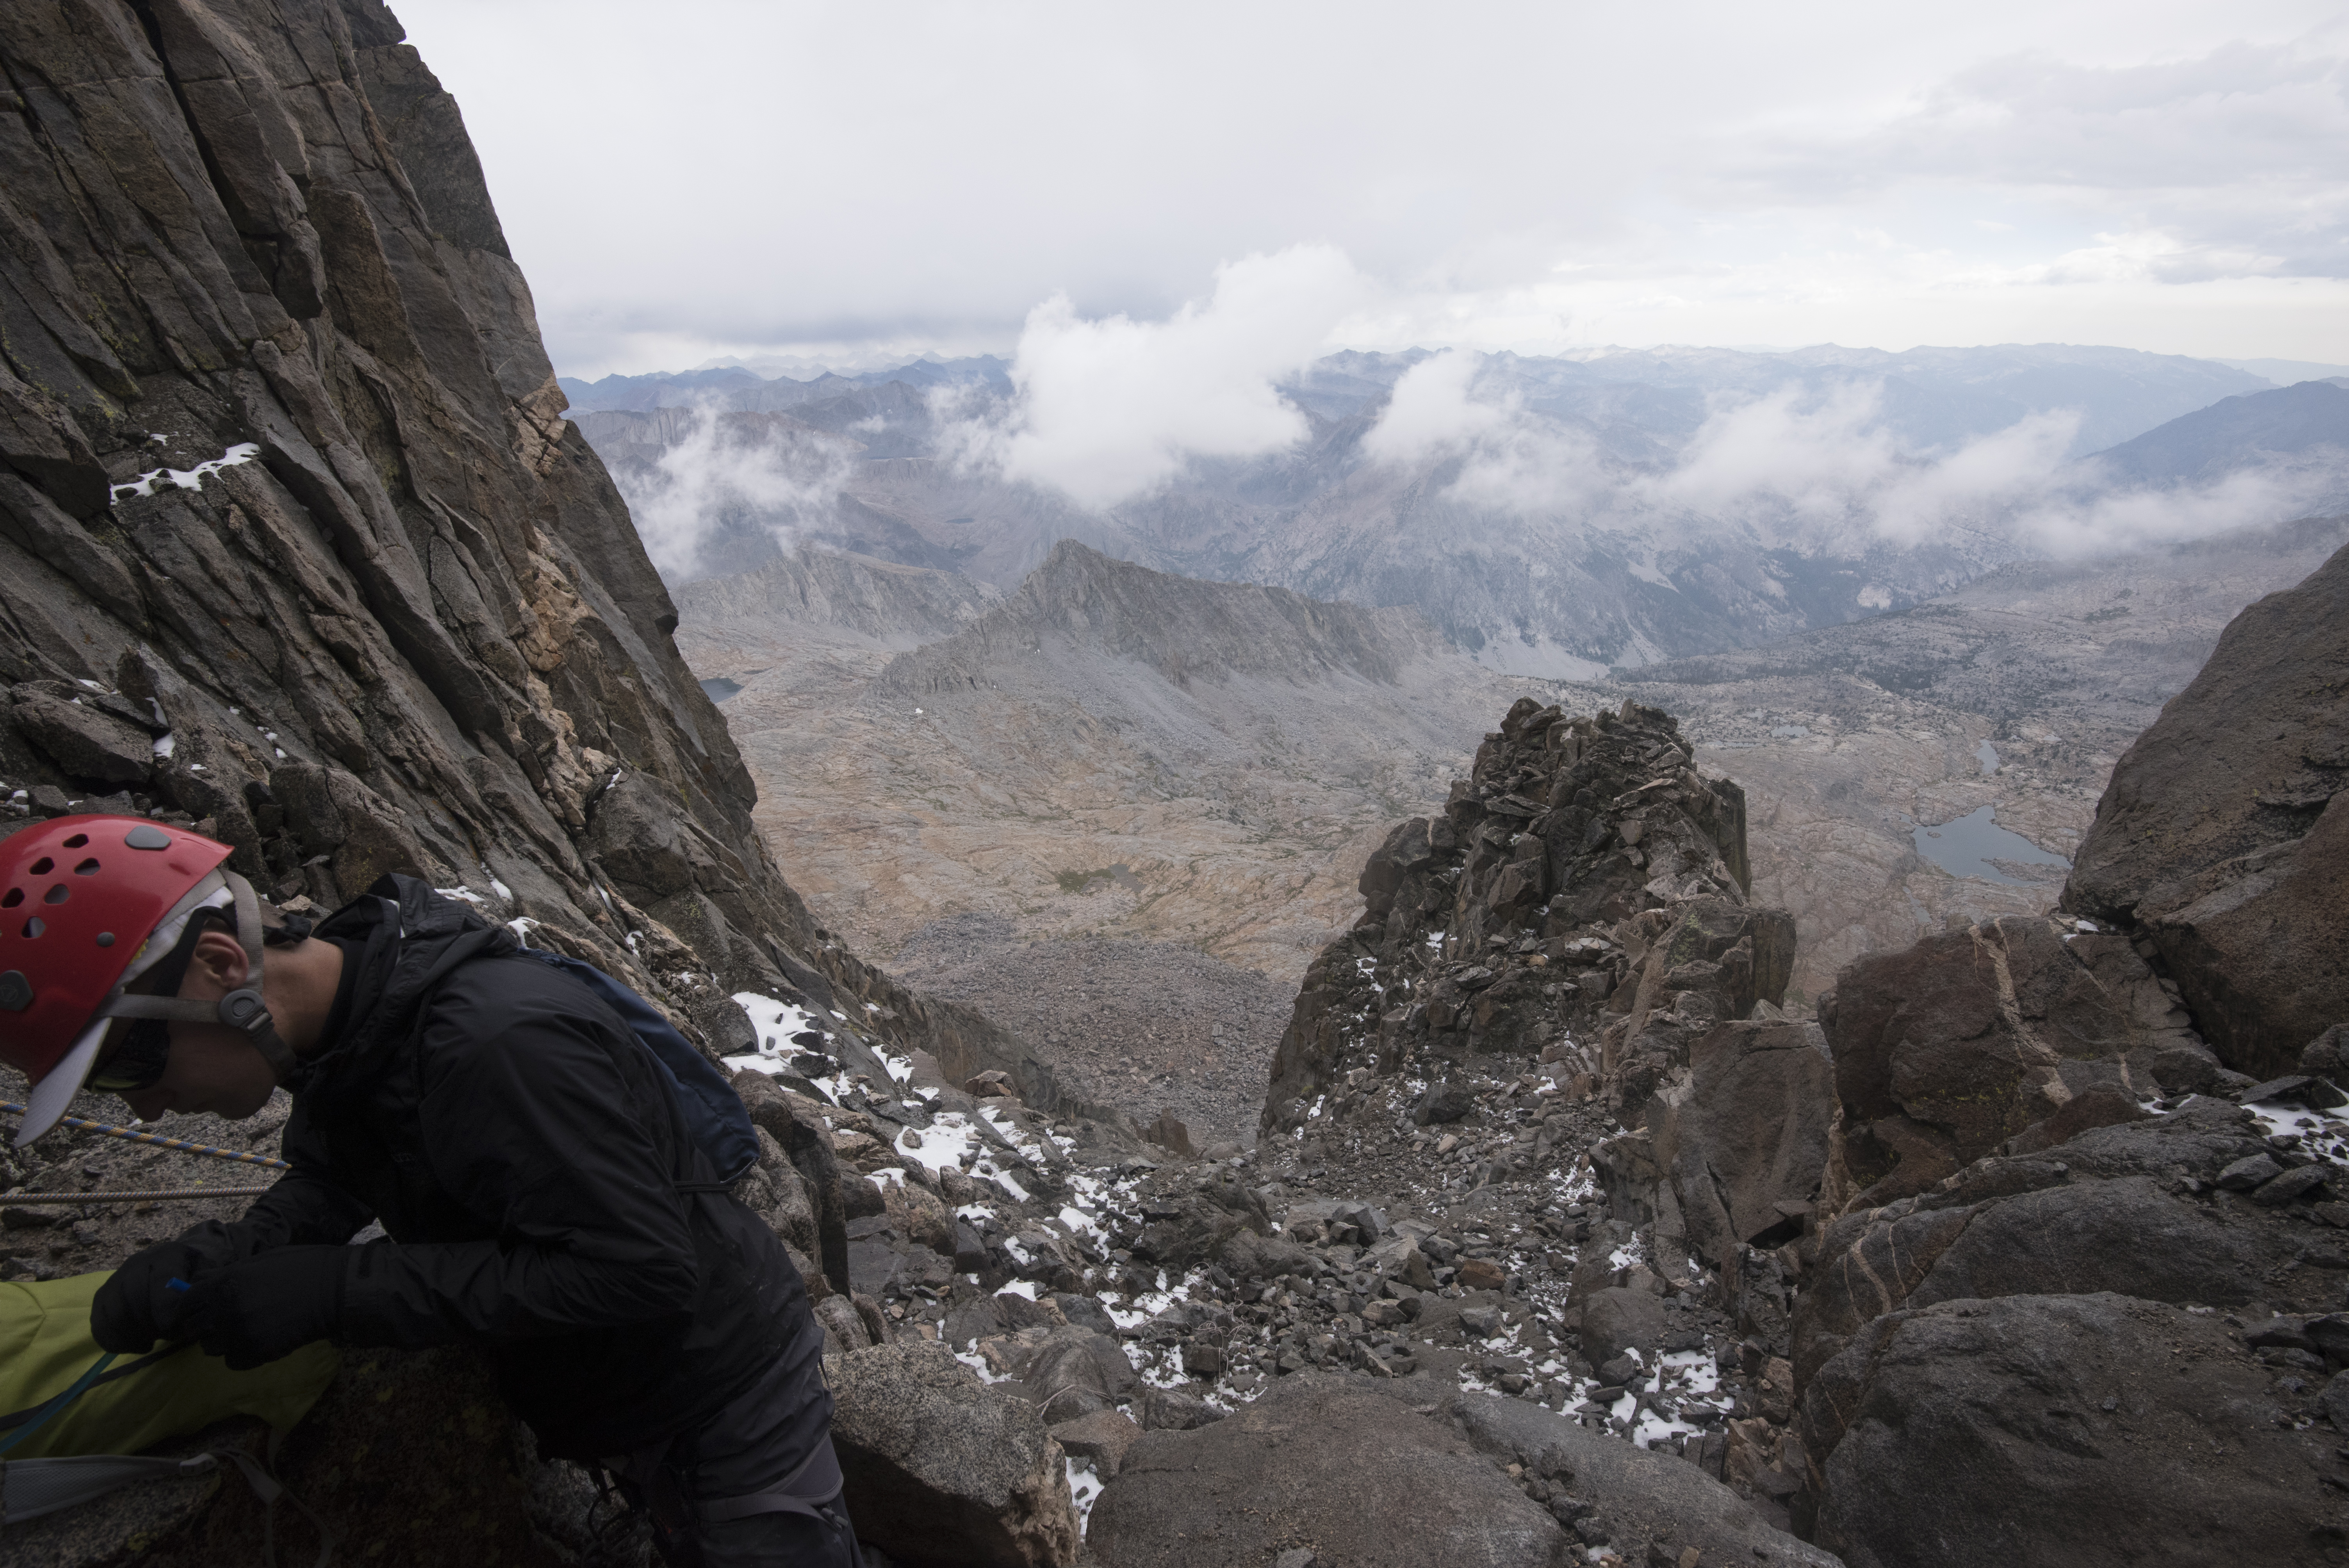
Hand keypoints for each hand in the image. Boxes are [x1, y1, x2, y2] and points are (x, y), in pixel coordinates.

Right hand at [90, 1240, 209, 1351]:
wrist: (175, 1265)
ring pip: (113, 1310)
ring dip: (130, 1335)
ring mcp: (116, 1278)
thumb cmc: (193, 1276)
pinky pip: (99, 1322)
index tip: (174, 1329)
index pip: (161, 1279)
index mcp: (168, 1255)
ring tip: (148, 1344)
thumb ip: (204, 1293)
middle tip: (162, 1338)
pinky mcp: (102, 1296)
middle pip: (132, 1295)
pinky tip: (132, 1346)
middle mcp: (138, 1262)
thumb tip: (196, 1315)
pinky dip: (113, 1340)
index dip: (165, 1308)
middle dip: (148, 1324)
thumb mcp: (208, 1278)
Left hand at [177, 1246, 351, 1369]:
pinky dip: (241, 1355)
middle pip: (194, 1330)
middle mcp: (226, 1311)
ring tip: (243, 1330)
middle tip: (222, 1321)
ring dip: (222, 1341)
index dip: (191, 1307)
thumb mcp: (258, 1261)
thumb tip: (199, 1283)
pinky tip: (257, 1341)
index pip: (186, 1305)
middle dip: (204, 1326)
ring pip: (211, 1348)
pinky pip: (232, 1362)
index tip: (201, 1308)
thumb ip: (226, 1274)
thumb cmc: (299, 1267)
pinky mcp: (257, 1354)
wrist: (334, 1290)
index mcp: (225, 1284)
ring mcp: (241, 1335)